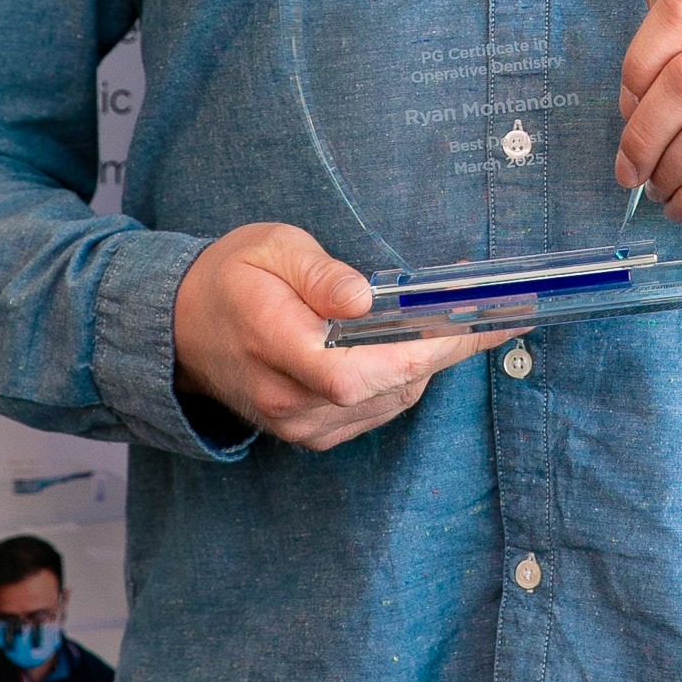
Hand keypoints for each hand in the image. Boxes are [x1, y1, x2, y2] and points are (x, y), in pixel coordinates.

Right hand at [173, 223, 503, 451]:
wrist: (183, 329)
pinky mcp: (311, 433)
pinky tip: (427, 346)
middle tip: (497, 315)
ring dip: (432, 363)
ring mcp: (299, 424)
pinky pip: (375, 410)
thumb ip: (318, 273)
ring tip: (472, 323)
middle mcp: (288, 398)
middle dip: (446, 350)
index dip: (418, 349)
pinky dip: (407, 378)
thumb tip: (365, 297)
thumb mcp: (271, 248)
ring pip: (388, 401)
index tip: (468, 323)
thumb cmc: (233, 276)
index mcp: (272, 343)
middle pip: (385, 386)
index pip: (354, 368)